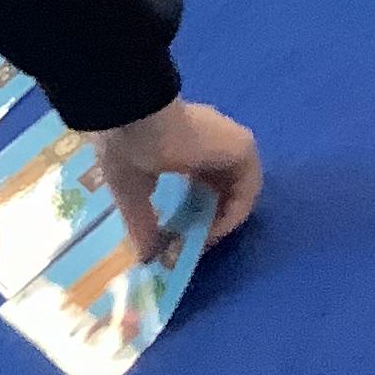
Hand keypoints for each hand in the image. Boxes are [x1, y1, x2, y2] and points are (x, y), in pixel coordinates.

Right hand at [89, 96, 261, 261]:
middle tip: (190, 243)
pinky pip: (246, 191)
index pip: (197, 178)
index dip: (189, 209)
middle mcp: (210, 141)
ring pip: (235, 190)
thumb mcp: (130, 190)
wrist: (139, 119)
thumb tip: (144, 255)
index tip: (175, 236)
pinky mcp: (244, 148)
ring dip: (220, 220)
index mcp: (182, 141)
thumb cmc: (127, 146)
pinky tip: (211, 232)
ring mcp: (229, 143)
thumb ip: (141, 222)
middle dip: (206, 217)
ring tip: (200, 241)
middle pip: (218, 186)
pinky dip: (232, 215)